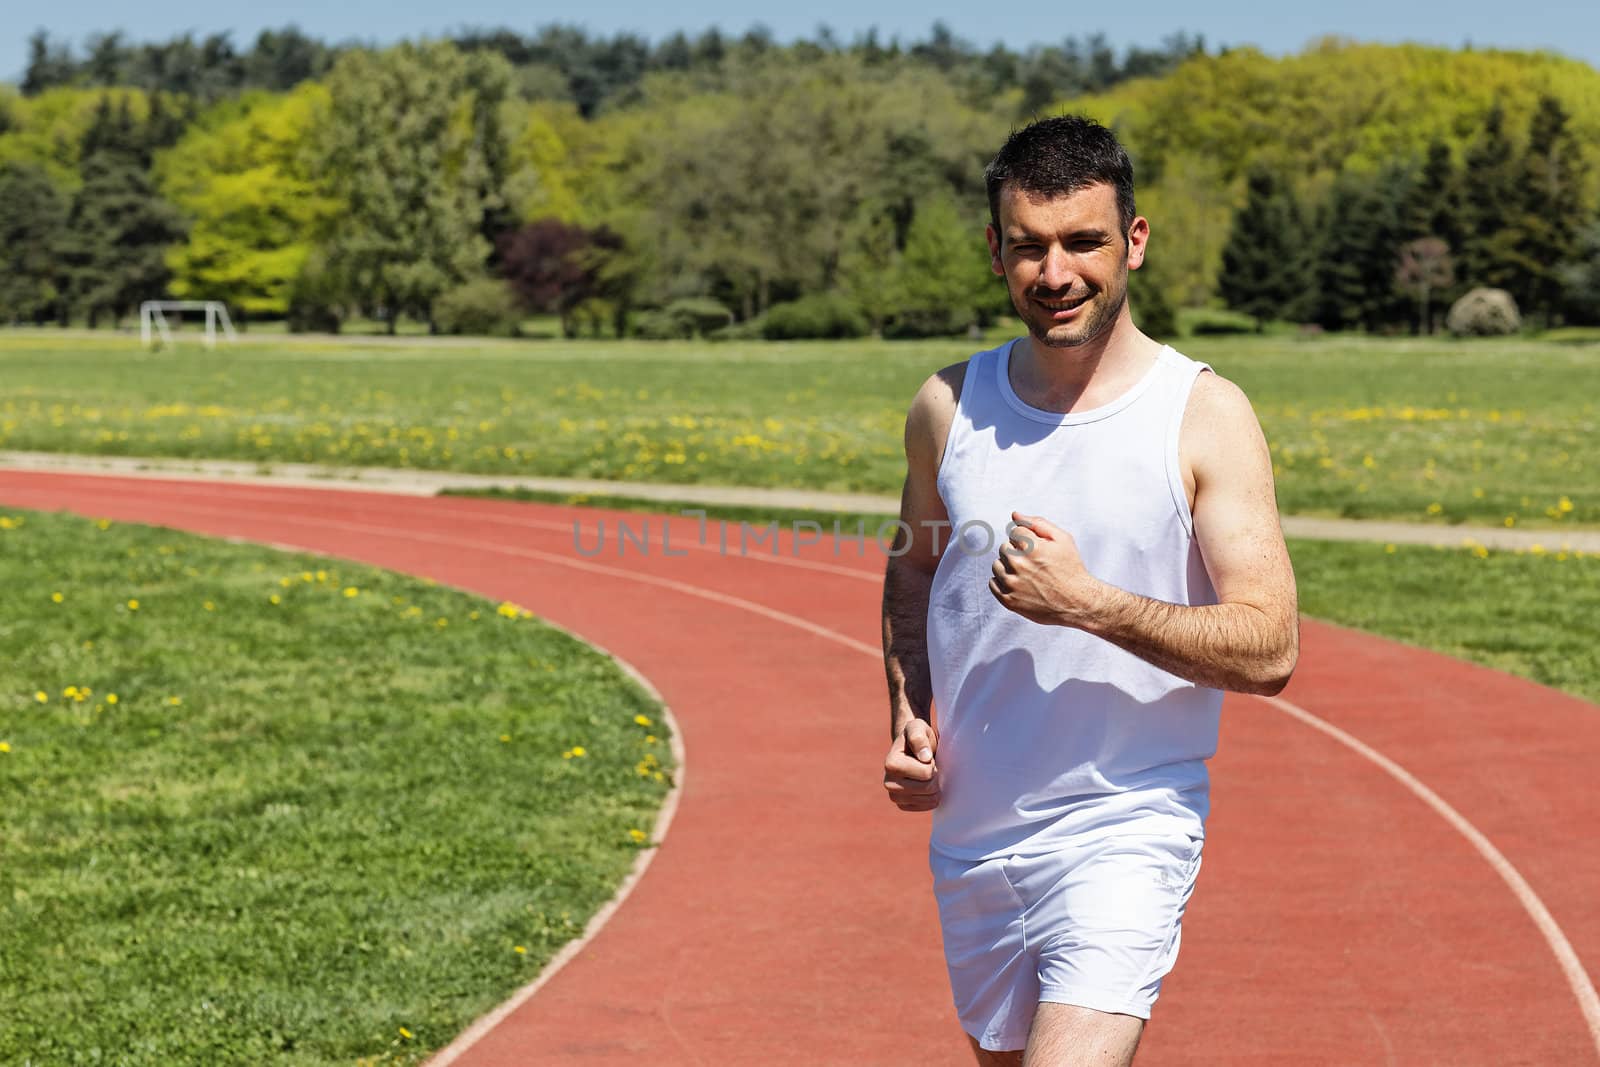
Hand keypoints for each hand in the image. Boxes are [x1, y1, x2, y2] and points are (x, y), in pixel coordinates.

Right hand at [883, 718, 939, 811]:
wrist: (913, 750)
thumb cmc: (917, 737)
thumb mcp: (917, 728)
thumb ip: (919, 737)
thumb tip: (925, 757)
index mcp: (890, 764)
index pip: (926, 773)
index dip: (932, 763)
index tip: (924, 756)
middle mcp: (888, 783)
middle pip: (928, 788)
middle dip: (935, 776)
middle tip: (928, 766)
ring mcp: (894, 796)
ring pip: (930, 799)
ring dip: (935, 786)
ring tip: (927, 775)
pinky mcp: (903, 805)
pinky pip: (928, 806)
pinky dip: (932, 796)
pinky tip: (926, 785)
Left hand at [989, 512, 1100, 626]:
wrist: (1077, 602)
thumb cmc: (1071, 568)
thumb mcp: (1062, 539)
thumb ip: (1037, 523)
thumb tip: (1015, 515)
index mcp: (1031, 547)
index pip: (1014, 532)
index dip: (1027, 539)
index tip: (1037, 549)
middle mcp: (1019, 564)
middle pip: (1004, 547)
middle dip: (1017, 551)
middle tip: (1035, 562)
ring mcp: (1012, 583)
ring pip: (997, 565)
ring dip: (1009, 566)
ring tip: (1027, 574)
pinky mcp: (1009, 600)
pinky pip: (993, 583)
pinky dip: (1003, 582)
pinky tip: (1019, 583)